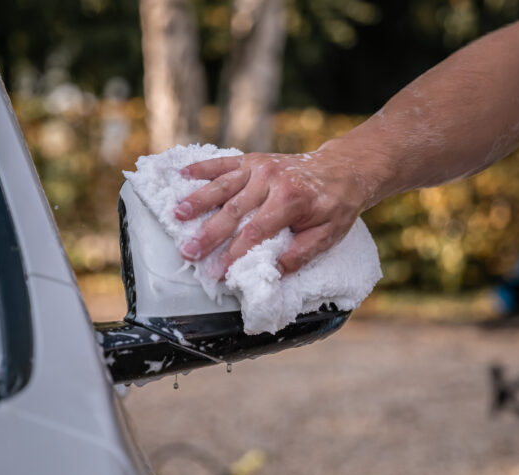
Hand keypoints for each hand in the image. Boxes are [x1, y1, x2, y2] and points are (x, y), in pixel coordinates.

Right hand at [173, 147, 378, 276]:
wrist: (342, 169)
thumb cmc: (335, 206)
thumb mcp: (328, 235)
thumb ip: (300, 254)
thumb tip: (273, 273)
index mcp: (291, 200)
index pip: (255, 232)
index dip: (234, 254)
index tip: (217, 272)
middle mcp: (272, 180)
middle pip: (233, 211)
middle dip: (208, 234)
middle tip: (188, 252)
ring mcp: (260, 166)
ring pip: (223, 186)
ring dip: (198, 200)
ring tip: (176, 214)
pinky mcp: (253, 159)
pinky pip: (224, 163)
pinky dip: (202, 168)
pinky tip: (182, 174)